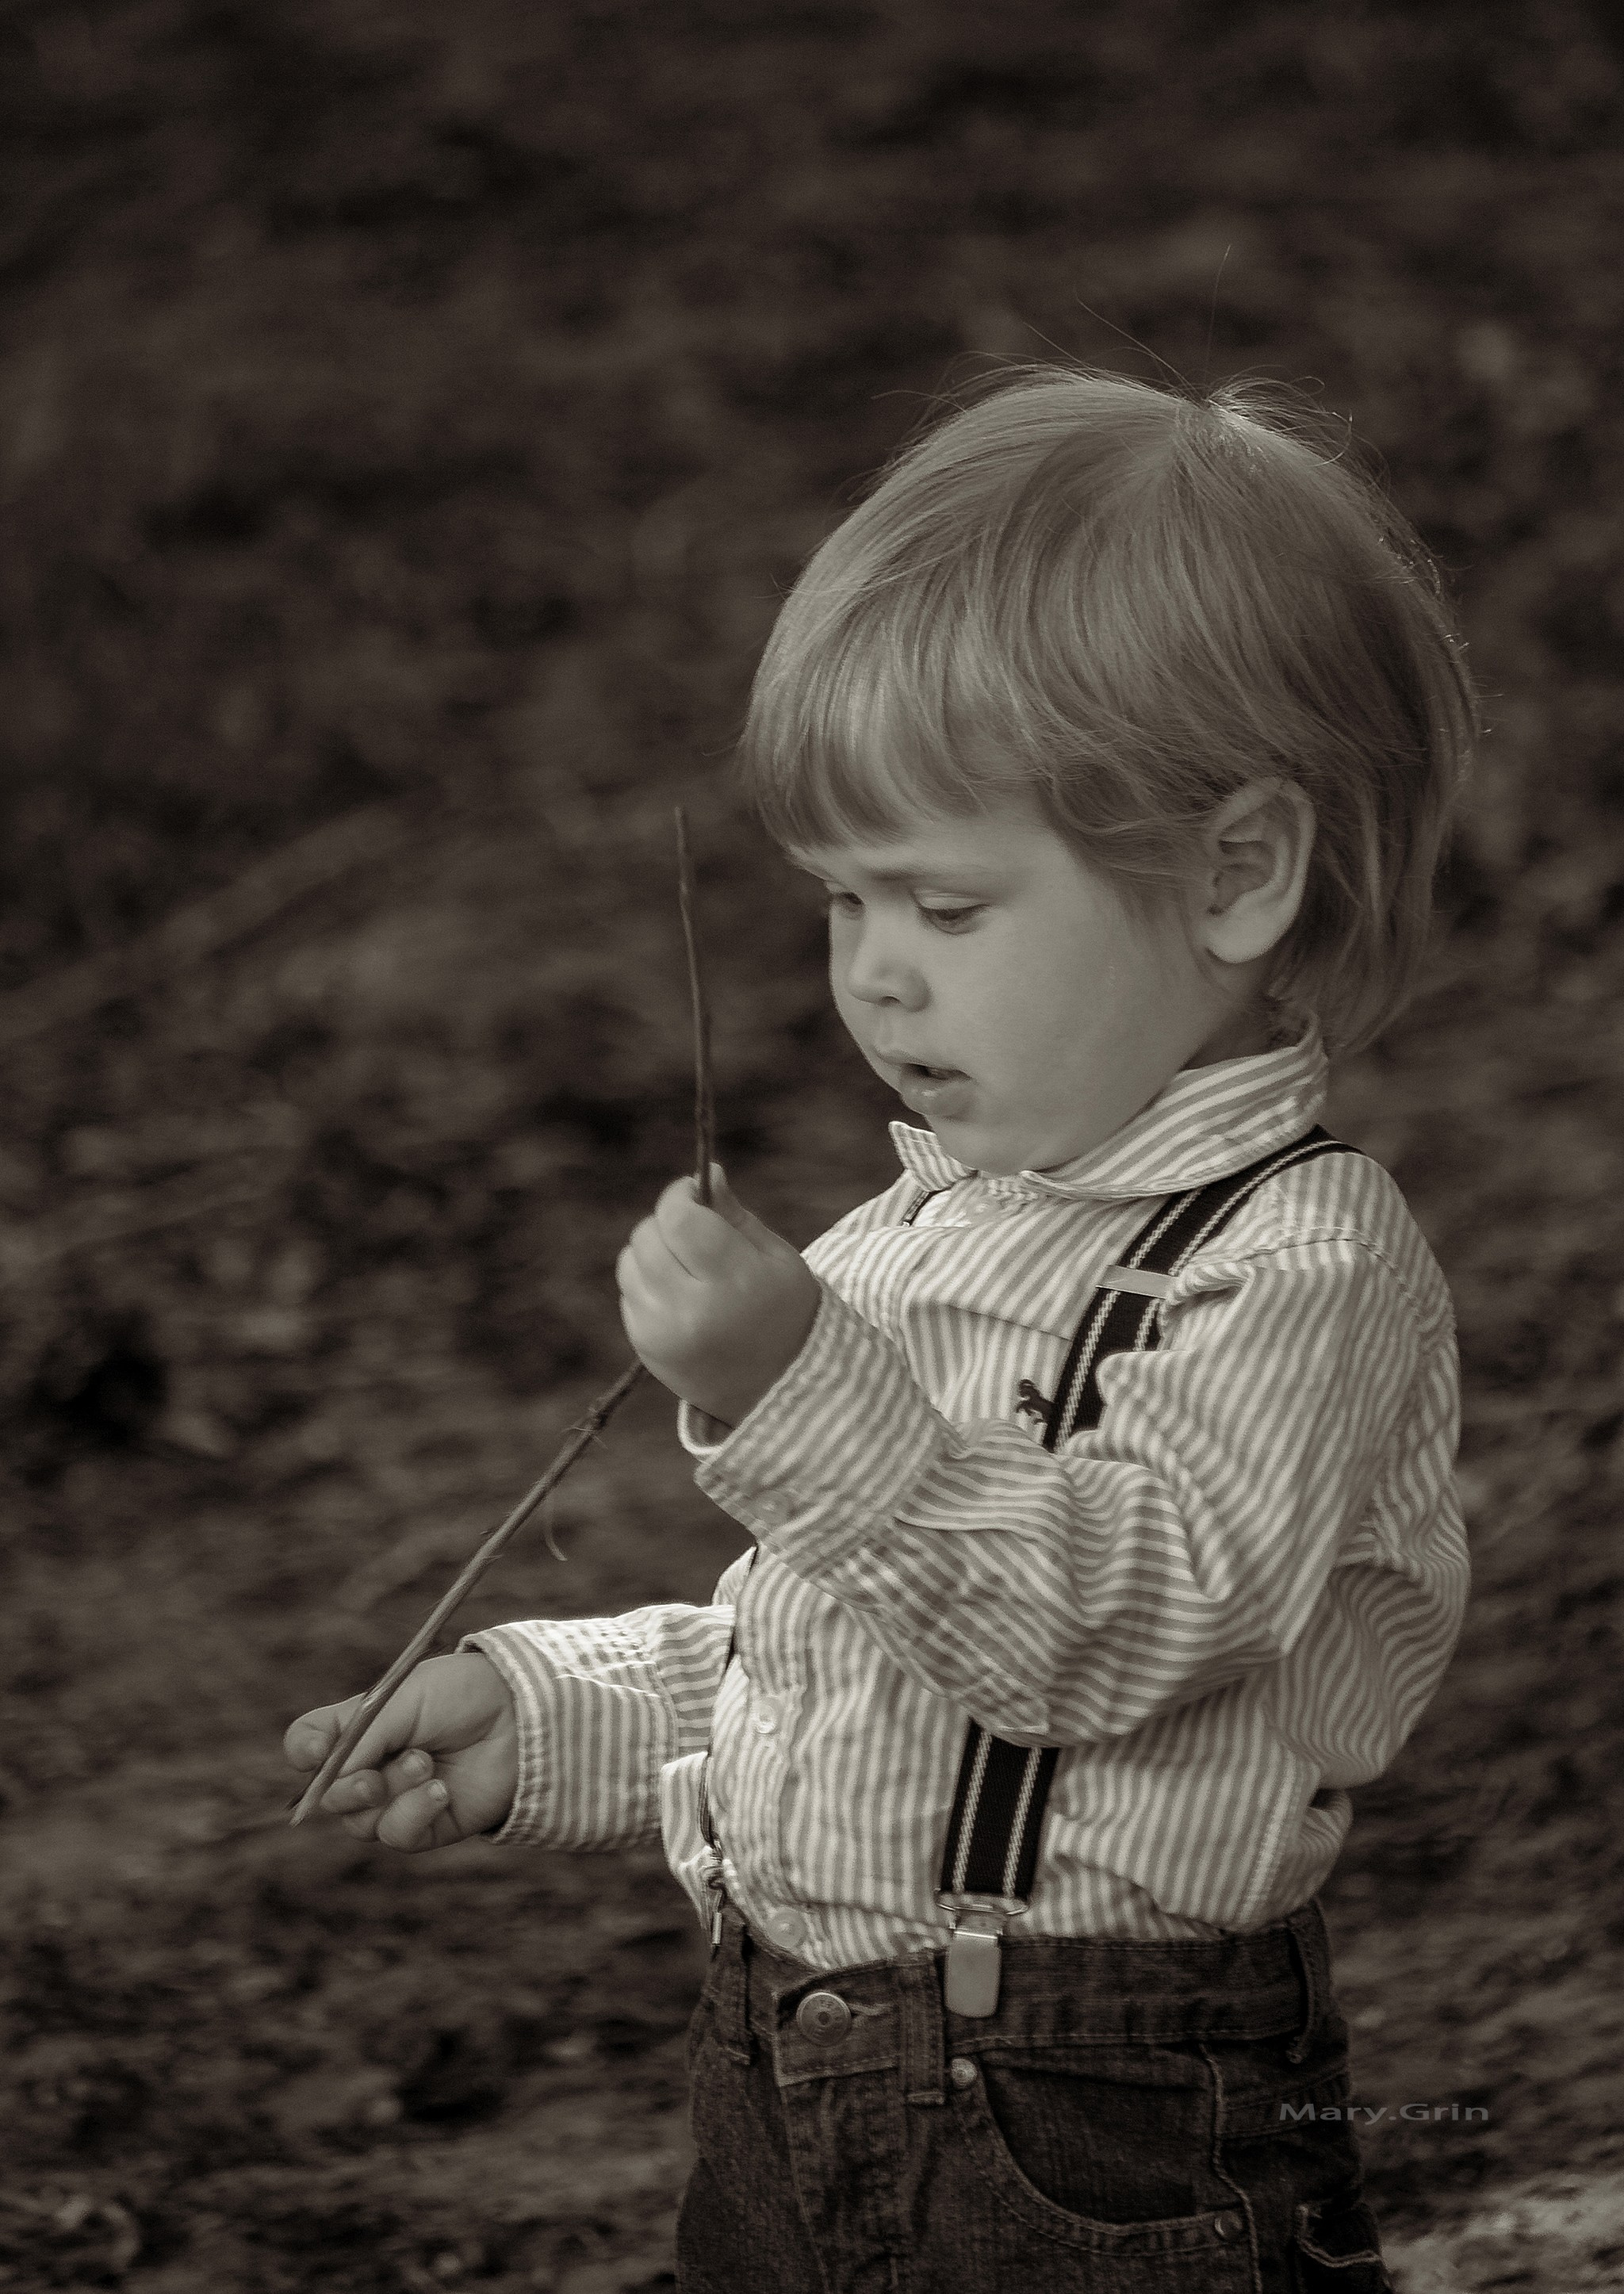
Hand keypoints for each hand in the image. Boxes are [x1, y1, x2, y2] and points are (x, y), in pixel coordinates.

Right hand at [283, 1651, 518, 1850]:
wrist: (521, 1713)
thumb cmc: (461, 1693)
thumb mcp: (402, 1700)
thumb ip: (359, 1736)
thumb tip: (329, 1781)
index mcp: (361, 1727)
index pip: (310, 1745)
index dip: (304, 1751)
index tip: (313, 1754)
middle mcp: (373, 1765)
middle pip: (329, 1797)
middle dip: (348, 1788)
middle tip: (373, 1776)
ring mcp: (399, 1798)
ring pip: (362, 1822)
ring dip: (392, 1792)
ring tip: (427, 1763)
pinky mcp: (428, 1826)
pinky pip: (398, 1836)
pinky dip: (414, 1814)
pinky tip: (441, 1791)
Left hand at [617, 1166, 820, 1425]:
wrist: (776, 1389)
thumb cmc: (783, 1311)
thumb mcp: (775, 1258)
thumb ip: (734, 1215)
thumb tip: (705, 1174)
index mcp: (732, 1282)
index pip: (679, 1219)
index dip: (680, 1196)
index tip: (692, 1193)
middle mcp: (690, 1310)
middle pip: (648, 1236)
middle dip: (667, 1223)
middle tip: (694, 1232)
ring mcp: (662, 1332)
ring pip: (631, 1262)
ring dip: (653, 1253)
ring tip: (688, 1269)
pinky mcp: (644, 1347)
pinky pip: (629, 1292)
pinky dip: (648, 1284)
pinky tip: (680, 1297)